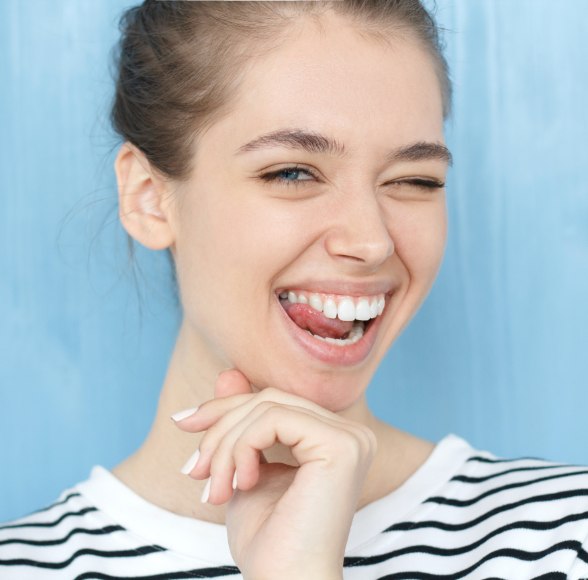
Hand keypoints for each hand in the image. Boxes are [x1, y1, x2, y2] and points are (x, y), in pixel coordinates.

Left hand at [173, 369, 376, 579]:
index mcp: (333, 437)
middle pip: (269, 399)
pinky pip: (273, 419)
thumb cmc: (267, 538)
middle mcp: (350, 432)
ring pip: (266, 406)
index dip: (225, 408)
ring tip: (213, 488)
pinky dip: (242, 447)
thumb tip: (229, 372)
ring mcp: (350, 437)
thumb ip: (242, 419)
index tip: (182, 423)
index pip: (273, 401)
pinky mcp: (341, 446)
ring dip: (226, 446)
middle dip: (220, 428)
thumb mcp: (244, 466)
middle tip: (194, 470)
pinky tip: (240, 483)